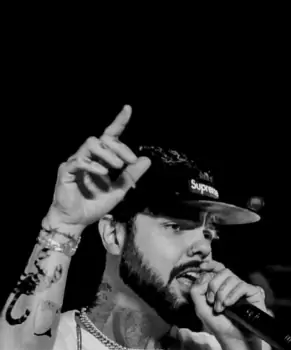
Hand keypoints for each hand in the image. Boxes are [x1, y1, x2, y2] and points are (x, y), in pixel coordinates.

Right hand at [48, 105, 150, 228]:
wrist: (77, 221)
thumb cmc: (94, 204)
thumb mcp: (119, 190)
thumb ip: (131, 175)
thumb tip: (146, 160)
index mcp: (101, 159)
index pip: (110, 136)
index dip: (118, 122)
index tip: (128, 109)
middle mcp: (88, 156)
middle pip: (103, 138)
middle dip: (119, 147)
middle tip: (130, 161)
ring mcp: (76, 162)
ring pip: (90, 144)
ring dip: (107, 153)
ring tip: (118, 166)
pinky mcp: (66, 171)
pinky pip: (79, 161)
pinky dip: (92, 165)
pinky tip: (103, 172)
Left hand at [190, 260, 267, 346]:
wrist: (234, 339)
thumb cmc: (220, 326)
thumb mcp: (201, 309)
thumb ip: (196, 291)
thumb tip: (202, 276)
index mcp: (222, 287)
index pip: (218, 269)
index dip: (211, 265)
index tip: (202, 266)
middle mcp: (234, 286)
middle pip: (223, 272)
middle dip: (214, 286)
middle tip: (212, 302)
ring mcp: (244, 289)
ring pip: (232, 278)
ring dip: (222, 294)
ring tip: (221, 308)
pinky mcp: (255, 293)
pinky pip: (242, 286)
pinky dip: (233, 295)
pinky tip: (229, 305)